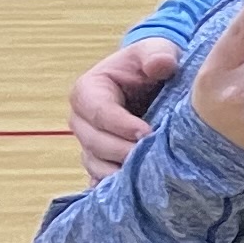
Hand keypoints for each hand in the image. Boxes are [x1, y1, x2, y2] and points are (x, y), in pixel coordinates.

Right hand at [69, 34, 184, 181]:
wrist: (154, 81)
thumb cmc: (152, 62)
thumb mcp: (156, 50)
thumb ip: (158, 54)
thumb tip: (161, 64)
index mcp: (89, 90)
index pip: (99, 112)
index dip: (121, 125)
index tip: (147, 133)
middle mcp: (82, 120)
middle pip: (94, 142)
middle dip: (122, 152)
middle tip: (152, 159)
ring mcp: (89, 142)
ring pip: (96, 164)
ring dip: (119, 173)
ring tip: (147, 177)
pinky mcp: (101, 160)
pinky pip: (100, 179)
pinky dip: (115, 187)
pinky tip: (136, 192)